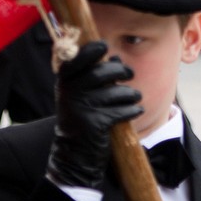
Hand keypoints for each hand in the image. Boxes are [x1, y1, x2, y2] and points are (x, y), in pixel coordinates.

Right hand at [47, 41, 142, 188]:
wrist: (74, 153)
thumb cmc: (81, 117)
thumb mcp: (80, 95)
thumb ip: (95, 75)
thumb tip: (116, 58)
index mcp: (64, 82)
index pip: (76, 59)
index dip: (91, 50)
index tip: (104, 46)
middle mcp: (70, 93)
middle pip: (100, 73)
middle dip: (120, 71)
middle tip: (129, 74)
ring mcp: (82, 108)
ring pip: (114, 93)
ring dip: (130, 93)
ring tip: (135, 96)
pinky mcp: (95, 124)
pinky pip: (120, 111)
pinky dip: (132, 110)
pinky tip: (136, 110)